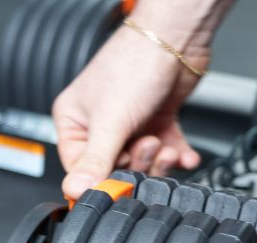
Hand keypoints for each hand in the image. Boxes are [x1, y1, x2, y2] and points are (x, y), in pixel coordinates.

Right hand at [54, 2, 229, 198]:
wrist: (175, 37)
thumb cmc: (135, 63)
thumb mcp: (110, 121)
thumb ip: (95, 160)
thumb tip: (74, 191)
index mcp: (75, 122)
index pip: (81, 168)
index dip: (103, 179)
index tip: (120, 188)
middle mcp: (100, 124)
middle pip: (115, 167)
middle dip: (137, 163)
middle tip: (148, 146)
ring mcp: (129, 123)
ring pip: (142, 161)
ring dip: (158, 160)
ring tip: (164, 145)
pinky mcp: (155, 120)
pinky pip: (164, 149)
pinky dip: (176, 154)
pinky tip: (182, 153)